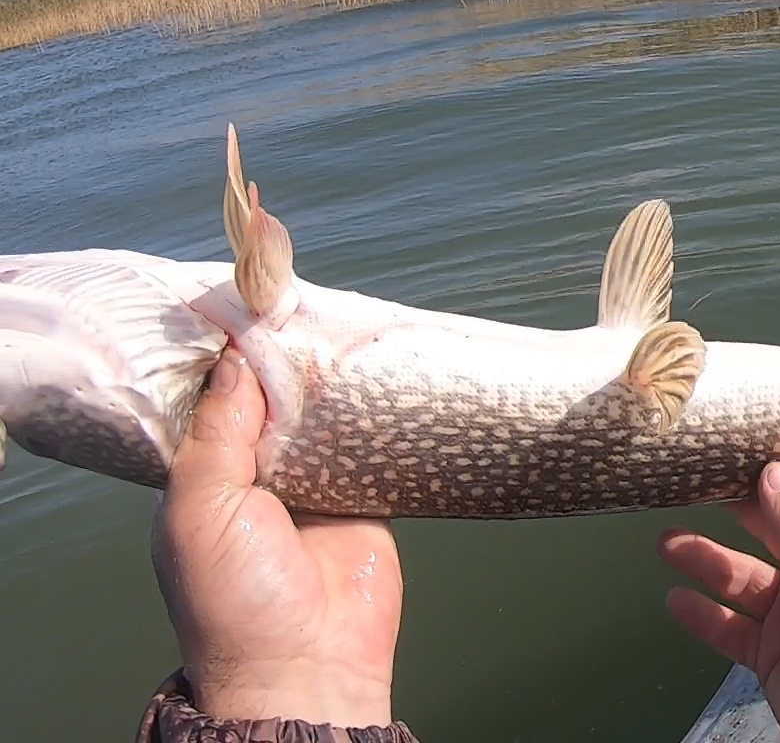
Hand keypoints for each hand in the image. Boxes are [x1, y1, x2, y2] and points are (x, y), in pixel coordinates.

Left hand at [151, 346, 402, 726]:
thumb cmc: (236, 600)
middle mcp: (255, 478)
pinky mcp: (366, 498)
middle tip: (304, 306)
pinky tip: (385, 378)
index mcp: (203, 479)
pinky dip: (379, 417)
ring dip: (334, 385)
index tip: (248, 308)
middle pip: (273, 403)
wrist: (308, 665)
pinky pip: (372, 446)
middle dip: (286, 364)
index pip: (215, 403)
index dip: (229, 360)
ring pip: (323, 418)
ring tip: (348, 328)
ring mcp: (313, 487)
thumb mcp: (202, 509)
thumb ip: (218, 432)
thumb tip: (236, 361)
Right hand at [660, 463, 779, 742]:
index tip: (742, 458)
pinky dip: (706, 615)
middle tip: (698, 488)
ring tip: (667, 543)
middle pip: (774, 534)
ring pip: (745, 580)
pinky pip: (734, 629)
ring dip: (707, 562)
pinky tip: (676, 600)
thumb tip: (774, 471)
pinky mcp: (777, 655)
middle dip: (737, 514)